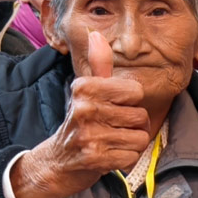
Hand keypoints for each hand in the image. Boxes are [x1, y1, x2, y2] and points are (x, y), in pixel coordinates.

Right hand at [9, 30, 152, 197]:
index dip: (131, 103)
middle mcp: (85, 108)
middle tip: (113, 130)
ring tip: (112, 143)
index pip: (136, 91)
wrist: (57, 162)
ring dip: (131, 145)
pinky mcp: (95, 158)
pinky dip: (125, 160)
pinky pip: (132, 156)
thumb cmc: (79, 124)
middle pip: (140, 116)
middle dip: (133, 127)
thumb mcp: (86, 92)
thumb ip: (97, 65)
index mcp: (84, 88)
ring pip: (140, 138)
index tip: (114, 109)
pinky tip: (110, 157)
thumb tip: (96, 34)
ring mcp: (89, 135)